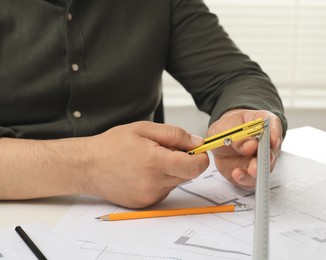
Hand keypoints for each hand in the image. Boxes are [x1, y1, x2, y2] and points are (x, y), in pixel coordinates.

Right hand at [82, 122, 208, 207]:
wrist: (87, 166)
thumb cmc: (112, 145)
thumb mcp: (144, 129)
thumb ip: (175, 135)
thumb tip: (197, 143)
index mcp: (155, 163)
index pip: (196, 167)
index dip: (201, 157)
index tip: (196, 150)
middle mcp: (154, 184)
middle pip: (187, 174)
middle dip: (183, 161)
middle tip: (164, 150)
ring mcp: (150, 196)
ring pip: (176, 182)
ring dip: (171, 171)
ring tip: (149, 161)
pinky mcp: (145, 204)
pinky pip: (164, 190)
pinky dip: (161, 180)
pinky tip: (143, 172)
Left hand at [208, 109, 282, 188]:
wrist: (220, 140)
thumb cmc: (227, 128)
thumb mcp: (225, 127)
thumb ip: (237, 135)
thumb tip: (250, 145)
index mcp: (262, 124)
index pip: (273, 125)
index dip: (274, 133)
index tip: (272, 141)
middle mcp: (265, 144)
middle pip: (272, 150)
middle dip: (267, 158)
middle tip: (259, 160)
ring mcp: (259, 160)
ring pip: (264, 168)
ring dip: (257, 171)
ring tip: (247, 171)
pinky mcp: (249, 173)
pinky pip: (251, 180)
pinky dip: (245, 179)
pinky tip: (237, 175)